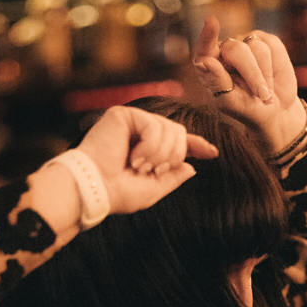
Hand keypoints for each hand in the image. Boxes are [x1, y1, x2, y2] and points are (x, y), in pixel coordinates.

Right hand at [77, 105, 218, 214]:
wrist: (94, 188)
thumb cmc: (117, 192)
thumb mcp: (152, 190)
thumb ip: (172, 177)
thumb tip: (191, 167)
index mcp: (147, 148)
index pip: (177, 141)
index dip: (196, 145)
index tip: (212, 152)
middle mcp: (140, 131)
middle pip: (179, 133)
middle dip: (173, 156)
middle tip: (153, 171)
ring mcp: (132, 121)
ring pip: (171, 130)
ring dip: (160, 154)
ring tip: (139, 166)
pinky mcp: (123, 114)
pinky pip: (155, 126)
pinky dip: (150, 146)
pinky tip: (133, 157)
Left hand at [192, 16, 306, 153]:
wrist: (275, 110)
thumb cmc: (246, 109)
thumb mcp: (230, 103)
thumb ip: (217, 82)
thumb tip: (204, 62)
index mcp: (210, 65)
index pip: (204, 49)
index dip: (208, 36)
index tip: (212, 22)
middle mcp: (225, 50)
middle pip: (235, 49)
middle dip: (251, 73)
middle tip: (260, 94)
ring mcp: (245, 43)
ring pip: (255, 47)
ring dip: (263, 74)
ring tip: (263, 91)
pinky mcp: (265, 41)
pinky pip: (270, 46)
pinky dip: (272, 66)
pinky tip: (270, 78)